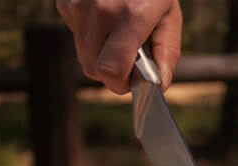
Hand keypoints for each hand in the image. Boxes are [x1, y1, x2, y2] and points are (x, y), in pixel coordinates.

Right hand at [56, 0, 181, 93]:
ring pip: (83, 56)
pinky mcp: (66, 3)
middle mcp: (100, 11)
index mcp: (130, 17)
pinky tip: (105, 23)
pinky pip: (76, 38)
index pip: (111, 71)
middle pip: (94, 69)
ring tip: (118, 36)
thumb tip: (160, 84)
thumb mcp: (170, 17)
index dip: (121, 84)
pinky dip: (91, 39)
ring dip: (101, 56)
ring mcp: (79, 5)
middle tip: (128, 60)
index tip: (131, 80)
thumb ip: (167, 53)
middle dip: (112, 73)